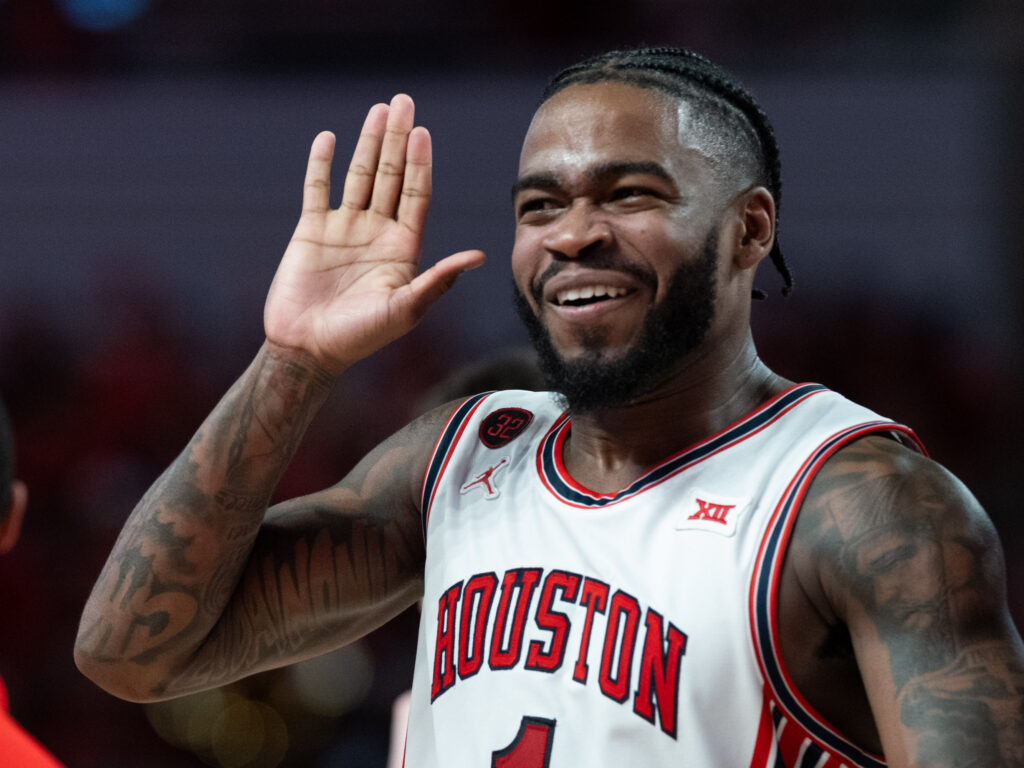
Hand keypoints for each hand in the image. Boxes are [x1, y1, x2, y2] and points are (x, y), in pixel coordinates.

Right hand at [264, 94, 484, 373]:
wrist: (309, 350)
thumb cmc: (360, 337)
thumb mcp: (405, 310)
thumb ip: (438, 280)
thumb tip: (479, 256)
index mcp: (403, 249)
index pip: (416, 195)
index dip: (419, 163)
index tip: (422, 132)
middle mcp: (377, 233)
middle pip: (390, 176)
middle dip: (397, 140)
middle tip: (404, 102)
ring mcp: (344, 229)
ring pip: (359, 176)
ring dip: (368, 143)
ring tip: (378, 110)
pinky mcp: (311, 232)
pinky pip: (317, 189)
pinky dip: (322, 164)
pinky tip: (329, 138)